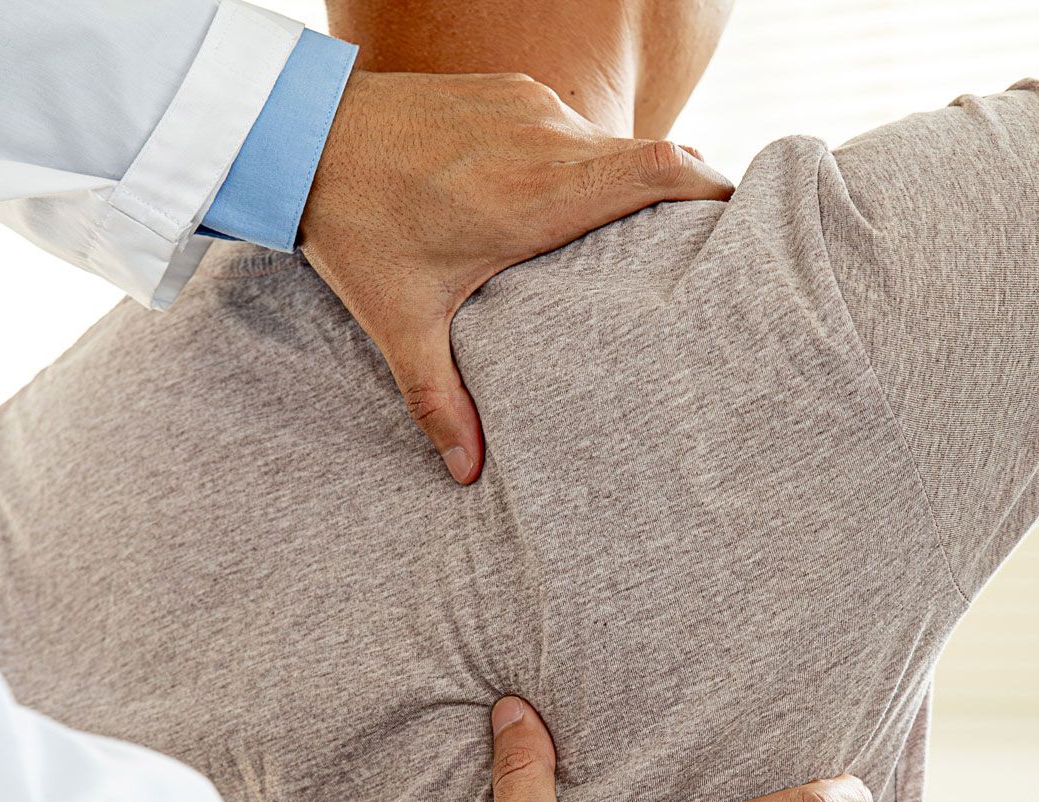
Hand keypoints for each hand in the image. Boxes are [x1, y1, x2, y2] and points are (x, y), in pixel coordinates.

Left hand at [299, 71, 733, 483]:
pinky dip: (577, 163)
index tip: (742, 221)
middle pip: (655, 157)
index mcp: (537, 194)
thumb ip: (440, 399)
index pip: (662, 168)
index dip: (716, 187)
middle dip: (682, 198)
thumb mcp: (400, 321)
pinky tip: (552, 204)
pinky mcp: (508, 90)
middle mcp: (547, 140)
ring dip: (621, 185)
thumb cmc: (354, 224)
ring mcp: (529, 106)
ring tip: (616, 240)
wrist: (296, 133)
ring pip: (609, 144)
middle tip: (690, 252)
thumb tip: (467, 474)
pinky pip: (568, 126)